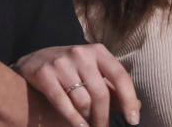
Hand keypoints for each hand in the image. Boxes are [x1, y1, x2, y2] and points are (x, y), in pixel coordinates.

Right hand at [16, 44, 139, 126]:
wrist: (34, 60)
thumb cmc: (72, 69)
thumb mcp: (93, 72)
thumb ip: (113, 88)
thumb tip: (137, 106)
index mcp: (97, 51)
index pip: (120, 76)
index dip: (129, 100)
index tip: (133, 120)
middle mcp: (80, 53)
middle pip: (100, 94)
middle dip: (104, 117)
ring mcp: (61, 63)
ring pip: (83, 101)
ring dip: (88, 120)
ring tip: (89, 125)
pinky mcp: (44, 74)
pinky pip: (63, 103)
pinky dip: (74, 120)